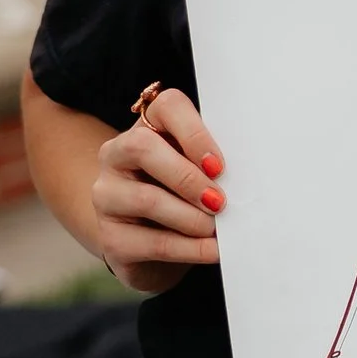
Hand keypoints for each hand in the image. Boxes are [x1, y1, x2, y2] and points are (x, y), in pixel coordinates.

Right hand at [92, 85, 225, 294]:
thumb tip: (249, 176)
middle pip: (143, 147)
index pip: (166, 106)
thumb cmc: (183, 198)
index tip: (219, 165)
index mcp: (145, 129)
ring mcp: (107, 196)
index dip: (194, 132)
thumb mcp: (197, 173)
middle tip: (219, 201)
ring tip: (218, 229)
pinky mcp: (111, 238)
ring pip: (147, 199)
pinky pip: (155, 242)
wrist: (151, 249)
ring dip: (193, 218)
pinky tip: (214, 251)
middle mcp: (116, 156)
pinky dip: (192, 248)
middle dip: (188, 176)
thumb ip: (213, 164)